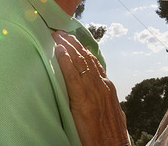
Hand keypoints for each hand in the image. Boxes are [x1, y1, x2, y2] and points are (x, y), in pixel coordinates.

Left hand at [53, 30, 129, 145]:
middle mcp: (102, 86)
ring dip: (67, 47)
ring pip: (79, 63)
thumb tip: (100, 94)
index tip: (71, 39)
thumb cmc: (111, 137)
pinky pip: (73, 77)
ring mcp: (94, 93)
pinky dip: (66, 62)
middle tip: (59, 32)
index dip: (81, 50)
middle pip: (85, 58)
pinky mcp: (84, 102)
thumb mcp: (111, 113)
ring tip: (56, 36)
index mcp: (107, 88)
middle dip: (72, 43)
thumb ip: (104, 101)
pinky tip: (58, 51)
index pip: (93, 63)